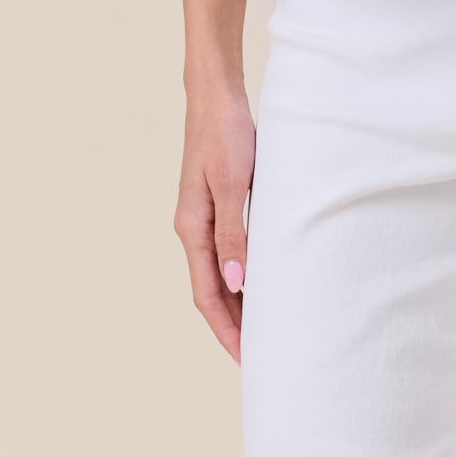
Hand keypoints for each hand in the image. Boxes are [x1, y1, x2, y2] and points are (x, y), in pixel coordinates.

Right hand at [175, 77, 257, 360]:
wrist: (216, 96)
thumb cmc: (226, 134)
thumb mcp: (234, 183)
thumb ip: (234, 233)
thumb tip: (236, 282)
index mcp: (192, 228)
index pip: (207, 294)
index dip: (226, 329)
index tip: (246, 360)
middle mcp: (194, 229)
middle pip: (211, 292)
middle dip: (232, 327)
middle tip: (261, 359)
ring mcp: (205, 219)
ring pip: (220, 275)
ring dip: (238, 305)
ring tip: (263, 332)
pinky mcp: (219, 207)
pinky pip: (228, 255)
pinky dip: (243, 278)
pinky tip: (261, 286)